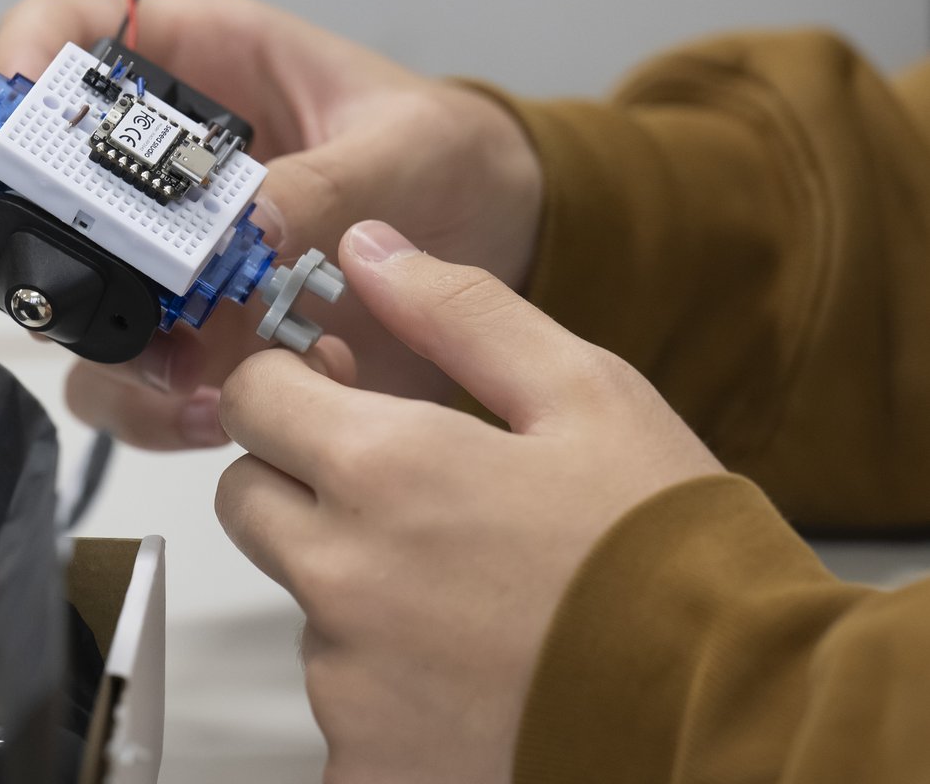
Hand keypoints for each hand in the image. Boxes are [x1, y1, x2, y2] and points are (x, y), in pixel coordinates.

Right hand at [0, 0, 542, 448]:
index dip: (23, 69)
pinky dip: (168, 412)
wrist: (498, 245)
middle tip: (125, 289)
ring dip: (121, 353)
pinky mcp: (198, 340)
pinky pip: (138, 390)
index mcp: (199, 69)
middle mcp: (161, 170)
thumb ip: (325, 184)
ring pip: (78, 310)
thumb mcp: (405, 147)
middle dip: (65, 252)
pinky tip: (236, 409)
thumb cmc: (451, 158)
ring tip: (200, 378)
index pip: (67, 37)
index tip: (18, 120)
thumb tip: (246, 230)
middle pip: (44, 196)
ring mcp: (170, 262)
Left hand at [214, 220, 723, 783]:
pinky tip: (468, 668)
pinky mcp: (364, 760)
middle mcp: (343, 576)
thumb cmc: (667, 555)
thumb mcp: (584, 393)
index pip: (249, 399)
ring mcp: (347, 681)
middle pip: (249, 499)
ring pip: (301, 600)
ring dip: (354, 586)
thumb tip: (370, 251)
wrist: (734, 717)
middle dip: (303, 480)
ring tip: (470, 594)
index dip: (288, 386)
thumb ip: (457, 312)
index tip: (333, 396)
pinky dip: (384, 681)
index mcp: (383, 469)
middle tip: (410, 497)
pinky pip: (338, 698)